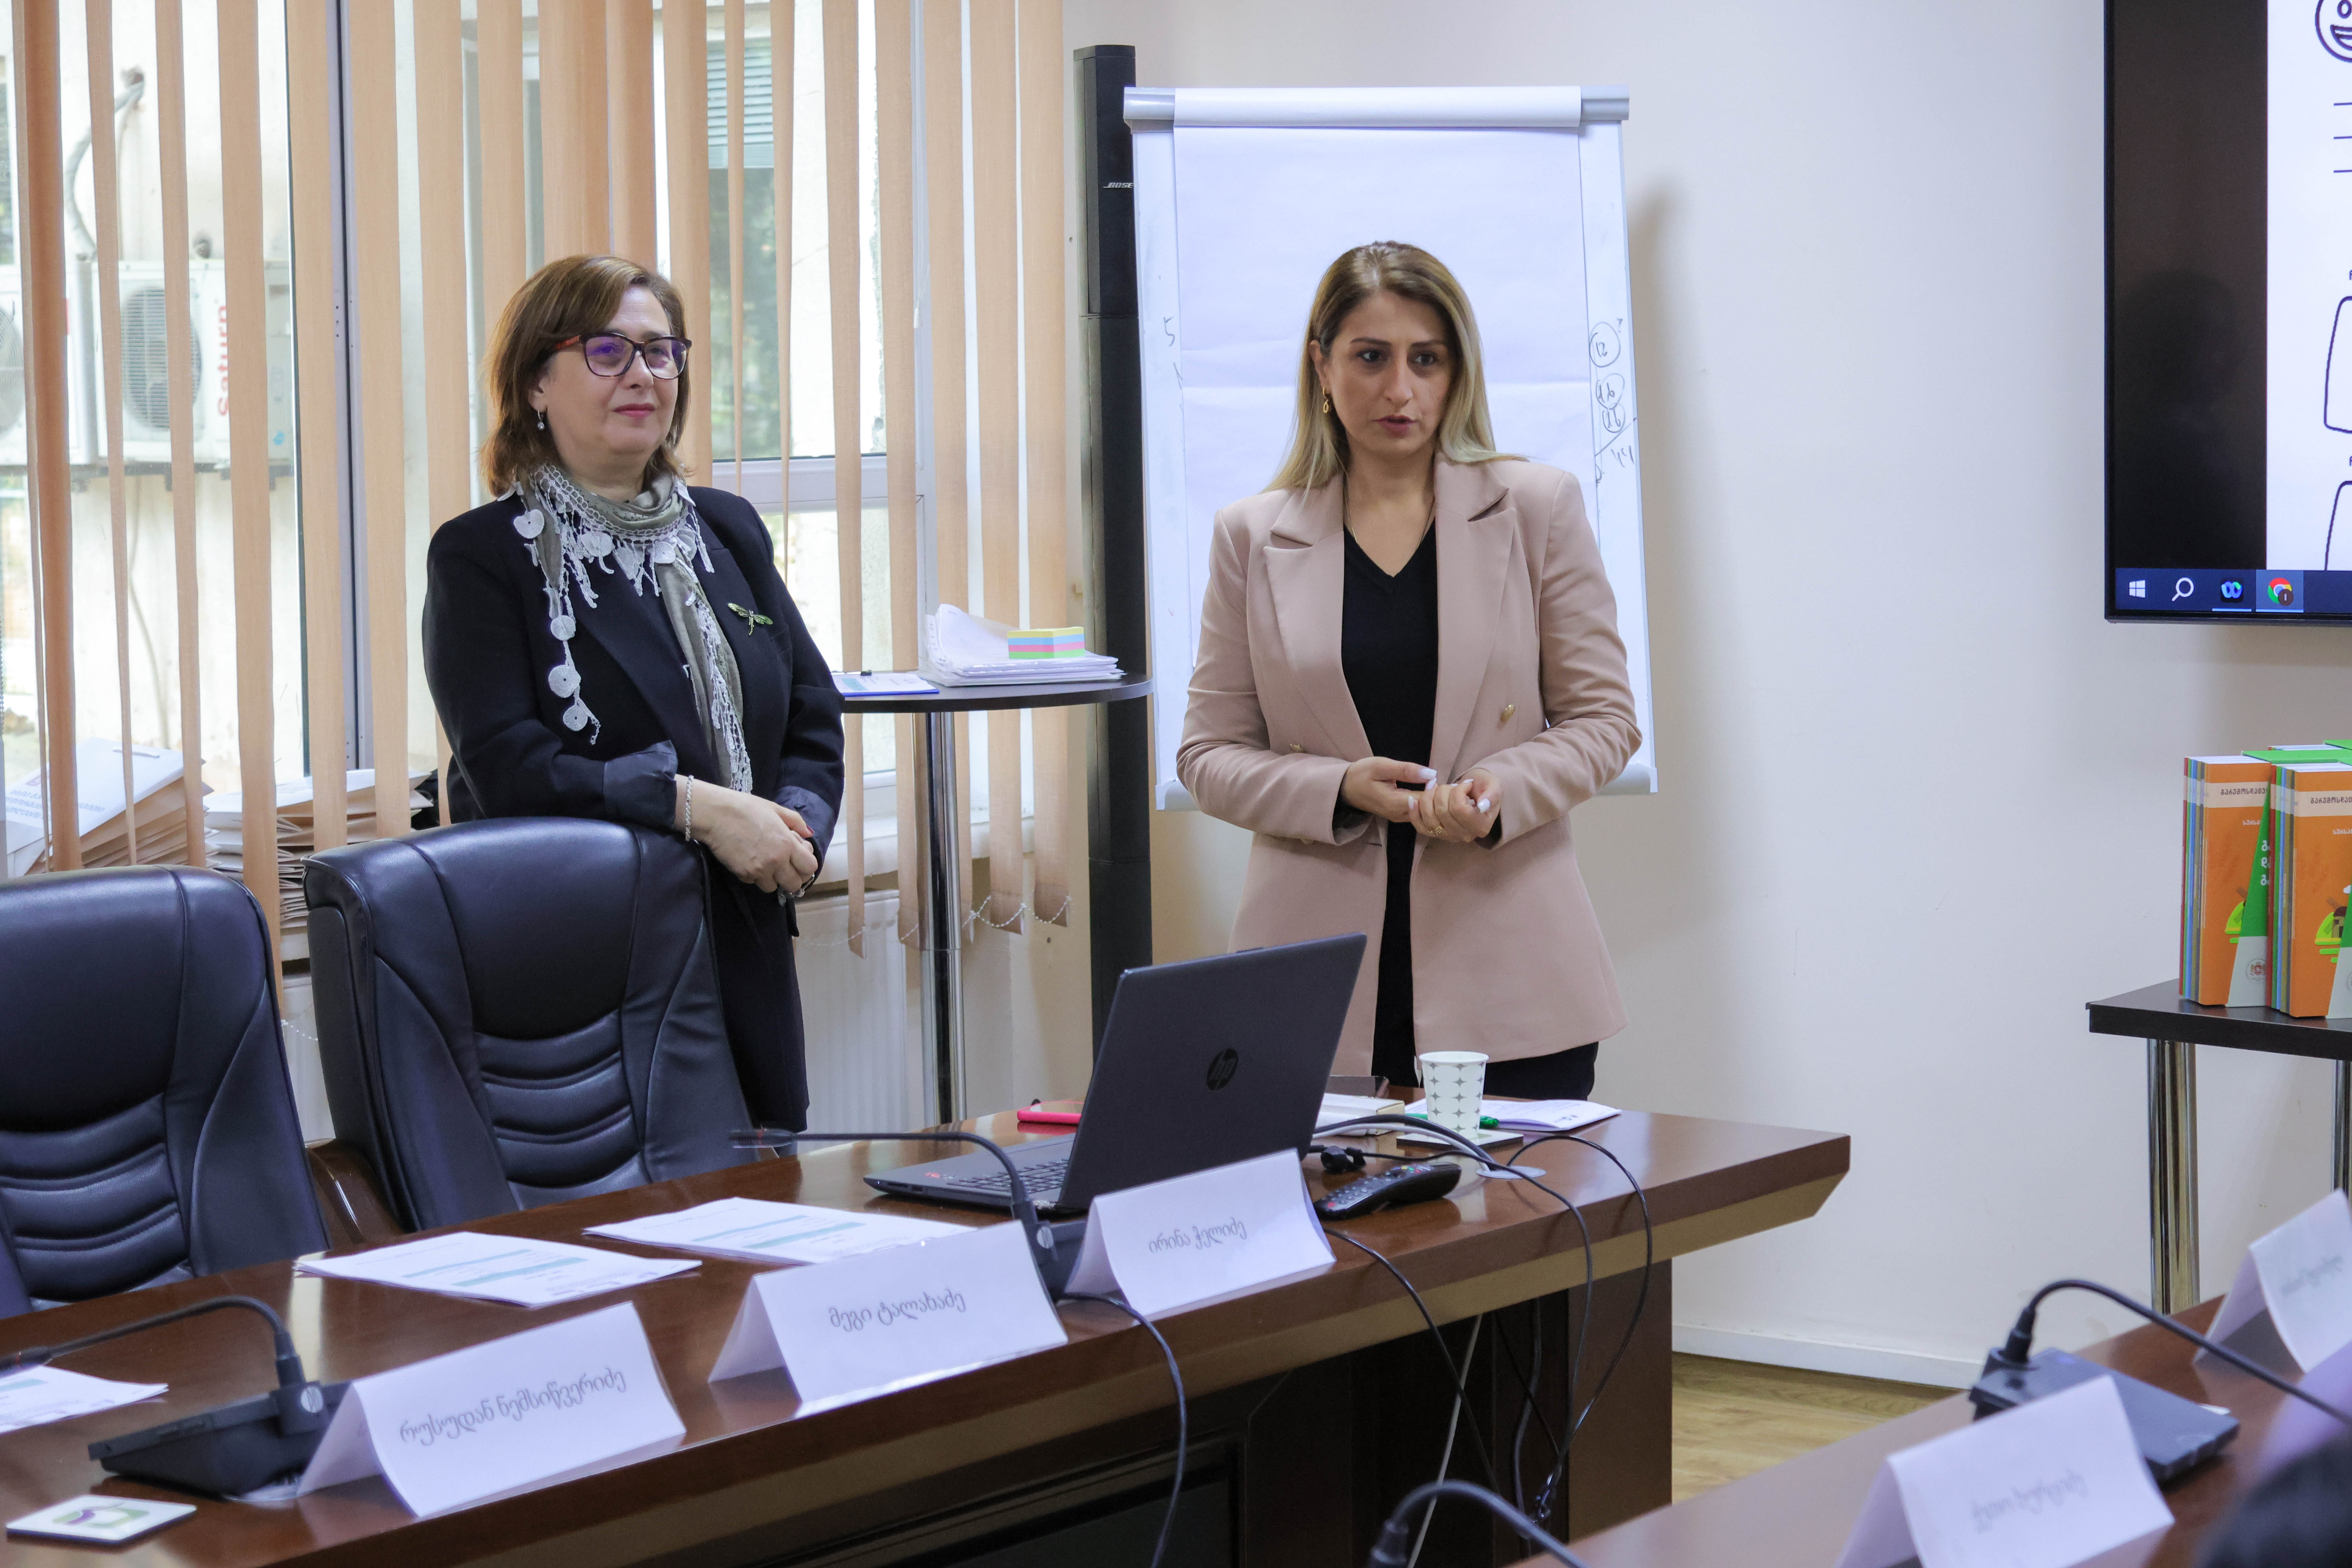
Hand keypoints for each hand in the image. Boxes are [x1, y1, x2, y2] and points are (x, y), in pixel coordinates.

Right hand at [679, 780, 821, 892]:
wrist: (715, 814)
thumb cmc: (746, 808)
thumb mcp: (775, 809)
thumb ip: (795, 822)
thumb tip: (808, 834)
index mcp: (787, 844)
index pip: (810, 868)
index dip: (806, 865)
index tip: (799, 859)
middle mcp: (776, 861)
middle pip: (794, 885)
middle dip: (791, 877)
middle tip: (784, 867)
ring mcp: (758, 871)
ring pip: (773, 887)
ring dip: (771, 878)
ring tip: (764, 863)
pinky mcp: (742, 875)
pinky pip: (754, 882)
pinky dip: (754, 876)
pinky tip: (749, 861)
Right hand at [1341, 756, 1436, 822]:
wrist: (1345, 788)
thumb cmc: (1361, 774)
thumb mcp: (1381, 766)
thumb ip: (1406, 770)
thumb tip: (1431, 774)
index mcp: (1395, 803)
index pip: (1426, 801)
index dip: (1436, 790)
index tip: (1440, 778)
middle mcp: (1398, 815)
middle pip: (1427, 809)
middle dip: (1436, 796)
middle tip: (1444, 782)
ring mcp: (1398, 817)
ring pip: (1423, 812)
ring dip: (1431, 800)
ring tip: (1437, 786)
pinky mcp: (1398, 816)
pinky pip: (1417, 812)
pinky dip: (1425, 803)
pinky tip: (1427, 791)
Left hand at [1408, 769, 1499, 843]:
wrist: (1477, 792)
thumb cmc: (1485, 787)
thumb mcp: (1493, 785)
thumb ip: (1491, 795)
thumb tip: (1482, 806)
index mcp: (1481, 826)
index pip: (1460, 809)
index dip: (1458, 791)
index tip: (1466, 783)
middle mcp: (1465, 835)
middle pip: (1442, 812)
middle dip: (1443, 791)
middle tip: (1451, 785)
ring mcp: (1449, 837)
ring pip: (1429, 818)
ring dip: (1429, 797)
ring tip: (1437, 788)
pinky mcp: (1436, 834)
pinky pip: (1420, 826)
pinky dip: (1415, 812)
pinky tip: (1413, 800)